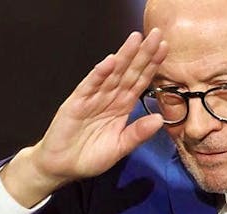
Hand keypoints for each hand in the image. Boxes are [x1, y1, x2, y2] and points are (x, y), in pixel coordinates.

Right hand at [0, 29, 168, 206]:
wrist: (61, 167)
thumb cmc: (89, 157)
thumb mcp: (119, 148)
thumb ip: (137, 134)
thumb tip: (159, 120)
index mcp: (121, 107)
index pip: (139, 82)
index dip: (152, 66)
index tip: (165, 49)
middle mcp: (109, 98)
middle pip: (128, 72)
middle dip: (142, 54)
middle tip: (156, 34)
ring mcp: (92, 98)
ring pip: (111, 74)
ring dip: (123, 57)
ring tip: (136, 40)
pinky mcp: (76, 103)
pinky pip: (89, 86)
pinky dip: (99, 74)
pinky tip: (110, 62)